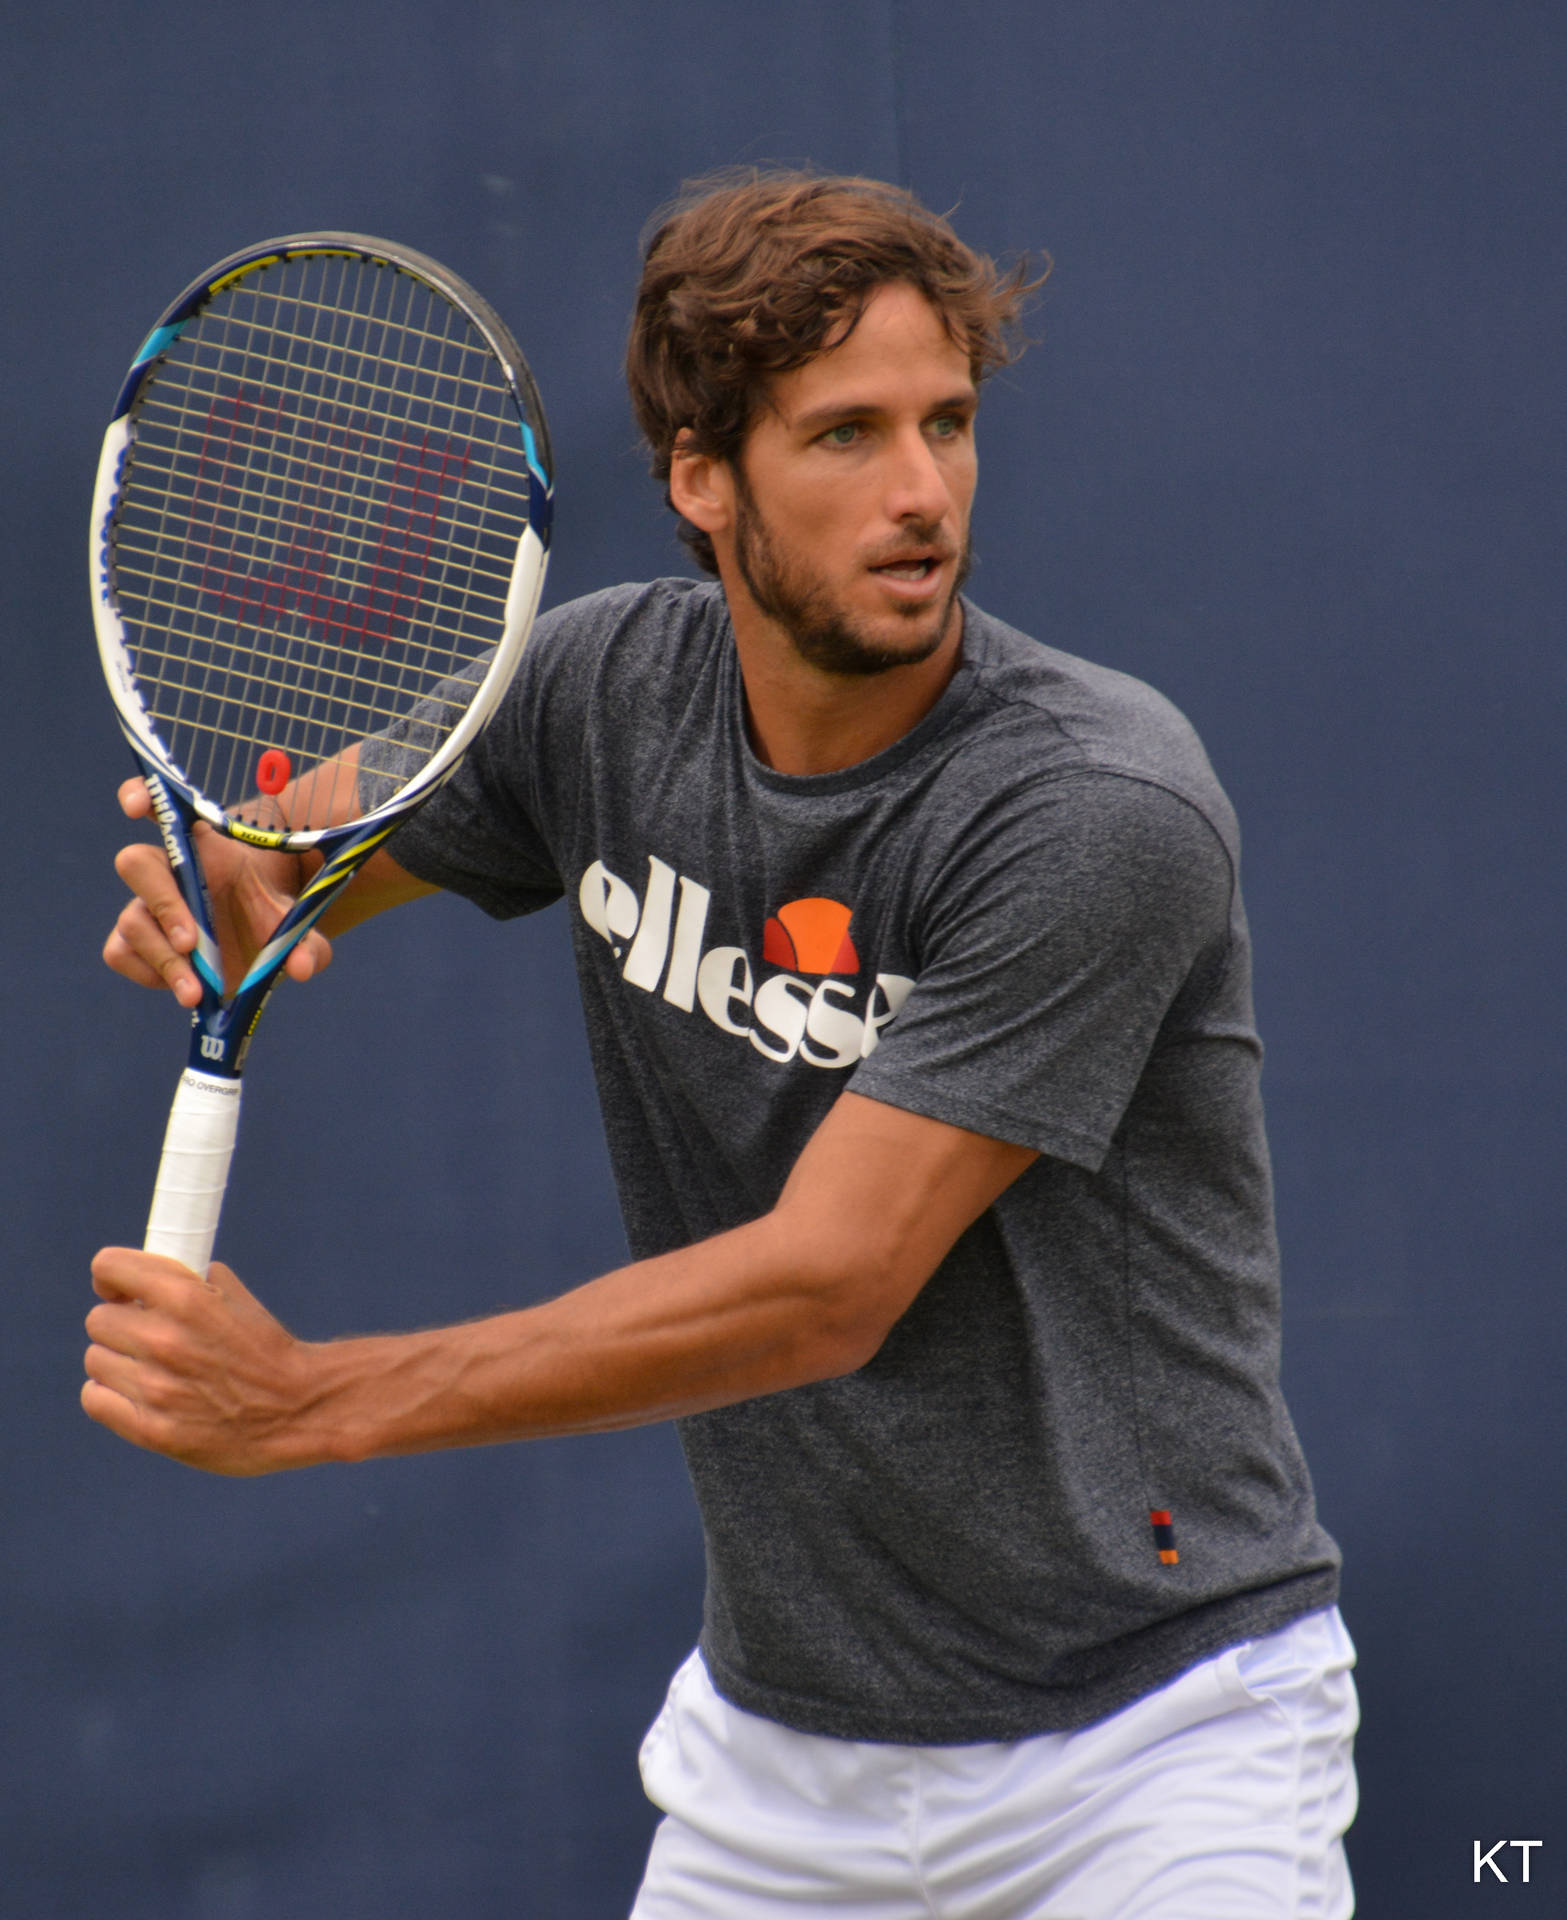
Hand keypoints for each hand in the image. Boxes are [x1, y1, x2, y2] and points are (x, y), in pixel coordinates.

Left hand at [82, 1250, 328, 1474]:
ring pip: (96, 1359)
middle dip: (121, 1324)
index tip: (120, 1290)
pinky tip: (137, 1394)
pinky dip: (109, 1394)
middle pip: (98, 1319)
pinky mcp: (150, 1428)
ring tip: (149, 1369)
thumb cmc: (269, 1353)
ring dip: (118, 1361)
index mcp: (186, 1298)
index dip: (110, 1277)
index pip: (108, 1268)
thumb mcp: (238, 1301)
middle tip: (144, 1335)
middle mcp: (164, 1339)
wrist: (300, 1408)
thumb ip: (194, 1284)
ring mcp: (155, 1386)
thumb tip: (158, 1277)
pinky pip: (95, 1398)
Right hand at [102, 777, 333, 1005]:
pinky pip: (120, 952)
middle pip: (136, 864)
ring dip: (163, 959)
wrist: (257, 943)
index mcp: (204, 846)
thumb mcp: (296, 926)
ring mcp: (146, 906)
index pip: (162, 806)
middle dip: (165, 905)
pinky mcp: (135, 941)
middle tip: (193, 944)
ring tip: (198, 991)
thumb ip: (307, 944)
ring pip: (131, 920)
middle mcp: (168, 869)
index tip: (134, 807)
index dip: (142, 796)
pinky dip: (150, 973)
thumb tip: (302, 968)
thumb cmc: (271, 916)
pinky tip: (186, 989)